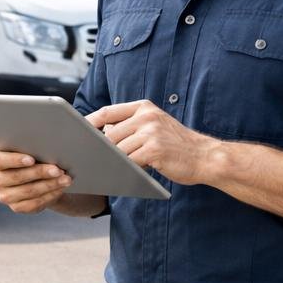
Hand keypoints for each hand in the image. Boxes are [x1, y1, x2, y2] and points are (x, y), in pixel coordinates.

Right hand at [0, 147, 73, 213]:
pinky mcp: (16, 207)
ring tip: (65, 179)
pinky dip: (49, 195)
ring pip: (28, 191)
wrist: (35, 173)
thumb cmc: (30, 153)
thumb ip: (29, 146)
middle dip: (39, 172)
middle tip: (57, 169)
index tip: (31, 159)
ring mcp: (4, 196)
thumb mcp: (26, 147)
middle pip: (16, 177)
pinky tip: (60, 188)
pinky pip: (34, 204)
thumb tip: (46, 146)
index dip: (15, 160)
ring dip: (49, 185)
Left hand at [86, 100, 219, 185]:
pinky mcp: (154, 149)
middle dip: (99, 148)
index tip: (76, 132)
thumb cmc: (176, 145)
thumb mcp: (155, 126)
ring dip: (112, 161)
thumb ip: (131, 126)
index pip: (108, 112)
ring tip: (107, 168)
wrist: (206, 156)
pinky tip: (123, 174)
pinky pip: (129, 161)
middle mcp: (146, 116)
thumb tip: (102, 133)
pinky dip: (124, 169)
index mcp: (144, 107)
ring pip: (118, 149)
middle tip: (89, 159)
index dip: (89, 122)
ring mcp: (151, 132)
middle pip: (109, 134)